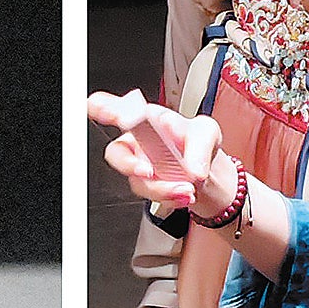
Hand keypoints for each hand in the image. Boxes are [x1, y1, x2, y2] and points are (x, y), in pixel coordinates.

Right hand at [88, 90, 228, 214]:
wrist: (208, 172)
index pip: (116, 110)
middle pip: (116, 154)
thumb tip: (192, 169)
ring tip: (187, 188)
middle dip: (130, 165)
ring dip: (162, 188)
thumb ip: (199, 147)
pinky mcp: (149, 188)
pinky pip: (152, 198)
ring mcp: (139, 168)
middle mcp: (136, 143)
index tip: (100, 108)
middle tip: (148, 171)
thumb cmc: (198, 144)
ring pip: (137, 181)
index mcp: (145, 120)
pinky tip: (185, 194)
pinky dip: (171, 198)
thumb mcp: (207, 133)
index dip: (104, 109)